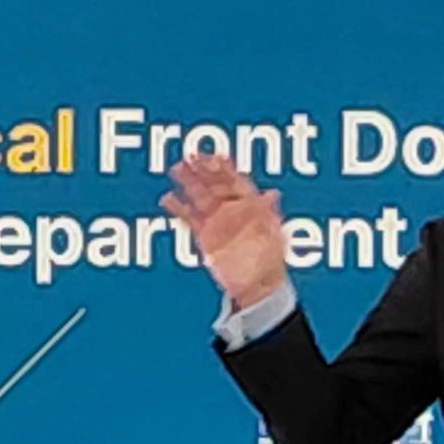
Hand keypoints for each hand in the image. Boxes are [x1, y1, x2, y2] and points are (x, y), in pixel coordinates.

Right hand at [162, 152, 288, 309]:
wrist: (257, 287)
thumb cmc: (270, 261)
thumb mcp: (274, 236)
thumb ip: (269, 214)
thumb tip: (273, 194)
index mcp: (250, 206)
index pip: (235, 181)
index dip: (224, 168)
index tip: (213, 156)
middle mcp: (232, 210)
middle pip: (214, 184)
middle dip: (202, 170)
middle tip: (189, 157)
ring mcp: (218, 222)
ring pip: (200, 196)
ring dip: (189, 182)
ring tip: (177, 169)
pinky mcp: (206, 236)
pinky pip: (190, 218)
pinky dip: (179, 208)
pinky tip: (168, 198)